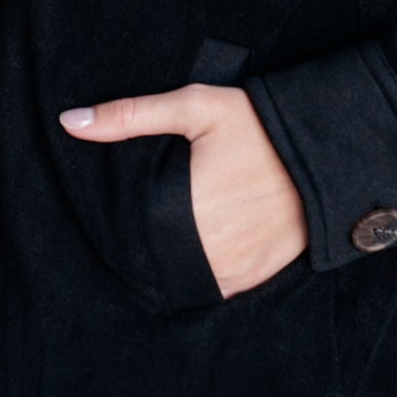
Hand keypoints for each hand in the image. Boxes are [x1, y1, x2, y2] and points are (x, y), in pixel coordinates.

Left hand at [58, 84, 307, 298]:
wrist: (328, 152)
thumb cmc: (259, 126)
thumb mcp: (196, 108)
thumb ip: (130, 115)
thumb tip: (69, 123)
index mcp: (184, 211)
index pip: (128, 236)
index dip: (119, 225)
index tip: (118, 212)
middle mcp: (207, 249)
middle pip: (153, 260)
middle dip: (146, 244)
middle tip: (155, 216)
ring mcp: (232, 269)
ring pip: (181, 279)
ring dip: (173, 262)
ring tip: (174, 232)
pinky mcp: (254, 277)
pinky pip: (213, 288)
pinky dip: (202, 273)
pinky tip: (202, 246)